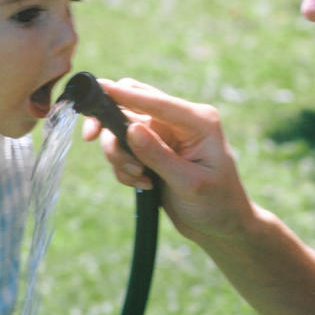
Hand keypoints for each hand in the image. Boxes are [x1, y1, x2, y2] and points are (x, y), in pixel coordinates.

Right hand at [82, 78, 256, 243]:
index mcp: (199, 120)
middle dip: (111, 126)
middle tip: (91, 139)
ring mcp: (166, 133)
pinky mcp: (154, 149)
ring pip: (122, 128)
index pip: (157, 101)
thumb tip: (130, 128)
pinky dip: (124, 167)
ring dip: (119, 155)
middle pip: (133, 103)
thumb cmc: (217, 204)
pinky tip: (144, 185)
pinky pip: (124, 147)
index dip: (125, 95)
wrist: (222, 226)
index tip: (98, 88)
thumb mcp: (189, 183)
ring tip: (139, 179)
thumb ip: (158, 155)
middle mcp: (180, 120)